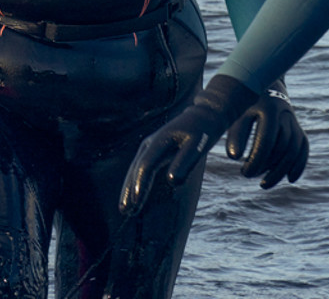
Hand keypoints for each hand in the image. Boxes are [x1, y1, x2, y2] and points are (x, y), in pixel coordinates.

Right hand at [120, 74, 252, 213]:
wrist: (204, 116)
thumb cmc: (203, 132)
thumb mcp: (197, 145)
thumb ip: (185, 162)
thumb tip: (172, 181)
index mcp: (160, 140)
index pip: (146, 165)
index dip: (140, 184)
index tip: (136, 203)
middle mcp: (150, 143)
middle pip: (136, 169)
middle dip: (129, 190)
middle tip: (125, 211)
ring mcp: (149, 146)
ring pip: (135, 169)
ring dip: (129, 188)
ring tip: (125, 209)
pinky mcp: (153, 151)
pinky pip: (141, 169)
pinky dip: (136, 183)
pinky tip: (135, 197)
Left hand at [226, 80, 308, 189]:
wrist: (263, 82)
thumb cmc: (245, 101)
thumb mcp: (237, 113)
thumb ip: (235, 133)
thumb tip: (234, 157)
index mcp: (269, 109)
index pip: (267, 139)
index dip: (257, 159)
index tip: (244, 172)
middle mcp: (285, 115)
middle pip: (282, 147)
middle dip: (266, 166)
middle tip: (248, 175)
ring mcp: (293, 121)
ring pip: (294, 149)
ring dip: (281, 170)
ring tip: (264, 184)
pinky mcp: (297, 128)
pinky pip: (303, 147)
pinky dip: (299, 164)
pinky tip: (290, 179)